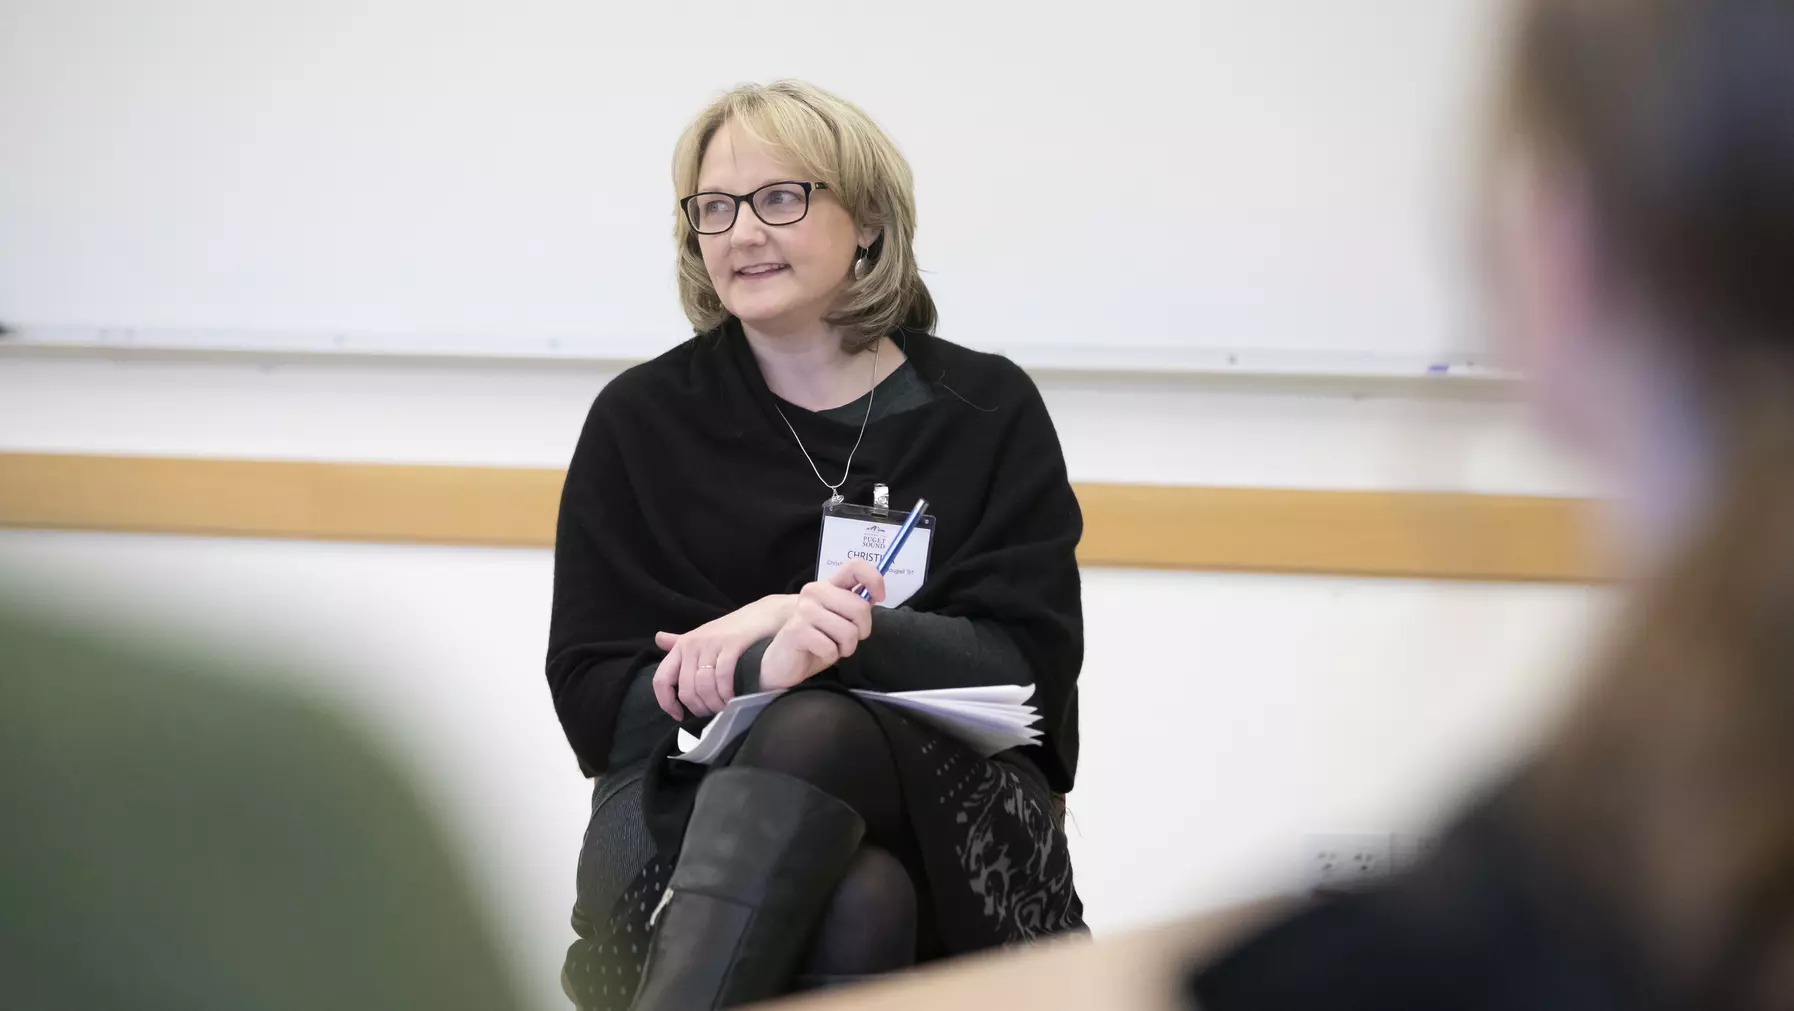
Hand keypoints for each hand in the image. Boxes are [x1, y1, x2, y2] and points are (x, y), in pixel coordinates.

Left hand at [653, 595, 794, 719]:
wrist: (765, 613)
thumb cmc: (733, 627)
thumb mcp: (702, 634)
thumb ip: (680, 641)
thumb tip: (658, 638)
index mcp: (682, 645)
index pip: (661, 679)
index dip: (666, 702)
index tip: (678, 715)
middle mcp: (692, 644)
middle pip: (686, 689)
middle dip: (698, 708)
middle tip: (711, 712)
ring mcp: (712, 644)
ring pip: (703, 685)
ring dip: (714, 703)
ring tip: (724, 707)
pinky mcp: (732, 644)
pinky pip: (722, 676)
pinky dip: (726, 693)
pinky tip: (732, 699)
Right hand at [760, 560, 886, 690]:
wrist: (784, 662)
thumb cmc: (817, 641)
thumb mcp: (841, 621)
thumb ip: (856, 606)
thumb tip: (874, 594)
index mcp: (829, 586)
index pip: (854, 567)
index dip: (874, 579)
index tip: (879, 597)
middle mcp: (815, 591)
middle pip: (860, 607)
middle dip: (862, 630)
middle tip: (846, 639)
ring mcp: (805, 609)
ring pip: (849, 632)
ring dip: (845, 648)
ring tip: (831, 647)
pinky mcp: (797, 630)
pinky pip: (831, 648)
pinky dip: (830, 656)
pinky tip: (818, 653)